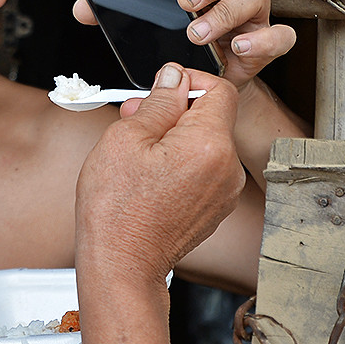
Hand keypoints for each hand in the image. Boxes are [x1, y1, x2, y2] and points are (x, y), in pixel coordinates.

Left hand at [72, 0, 296, 88]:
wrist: (202, 83)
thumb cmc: (177, 43)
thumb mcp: (148, 25)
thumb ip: (116, 12)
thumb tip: (83, 9)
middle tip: (184, 2)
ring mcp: (256, 16)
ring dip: (225, 12)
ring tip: (197, 32)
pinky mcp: (266, 45)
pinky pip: (280, 36)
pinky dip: (262, 40)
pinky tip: (236, 47)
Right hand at [75, 64, 244, 284]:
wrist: (122, 266)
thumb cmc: (117, 210)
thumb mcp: (126, 139)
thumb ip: (158, 102)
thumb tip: (174, 77)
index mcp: (210, 144)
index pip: (219, 88)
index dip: (189, 81)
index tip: (163, 87)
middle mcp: (227, 168)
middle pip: (211, 117)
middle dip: (174, 111)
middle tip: (136, 117)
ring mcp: (224, 191)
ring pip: (205, 143)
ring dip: (174, 137)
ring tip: (137, 151)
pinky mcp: (216, 207)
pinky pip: (203, 169)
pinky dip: (180, 162)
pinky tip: (149, 174)